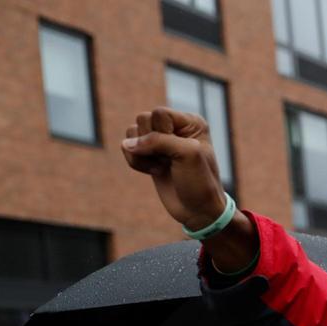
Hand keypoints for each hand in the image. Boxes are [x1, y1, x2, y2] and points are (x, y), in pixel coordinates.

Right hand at [121, 107, 255, 269]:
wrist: (198, 211)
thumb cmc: (199, 182)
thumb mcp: (187, 154)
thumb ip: (158, 140)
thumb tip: (126, 143)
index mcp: (190, 122)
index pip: (159, 113)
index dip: (162, 134)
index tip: (178, 152)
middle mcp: (175, 127)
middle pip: (142, 119)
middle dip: (151, 144)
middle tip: (169, 160)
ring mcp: (160, 141)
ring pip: (131, 133)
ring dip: (142, 154)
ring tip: (163, 167)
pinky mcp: (148, 155)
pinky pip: (126, 147)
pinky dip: (136, 162)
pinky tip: (155, 172)